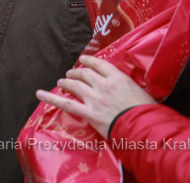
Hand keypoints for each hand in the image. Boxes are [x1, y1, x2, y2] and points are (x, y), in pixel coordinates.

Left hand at [36, 55, 154, 138]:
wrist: (145, 128)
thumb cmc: (149, 113)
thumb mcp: (143, 93)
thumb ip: (129, 88)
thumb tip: (127, 91)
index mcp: (119, 78)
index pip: (99, 64)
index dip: (88, 61)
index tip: (83, 61)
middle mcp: (104, 85)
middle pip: (84, 74)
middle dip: (76, 73)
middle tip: (70, 74)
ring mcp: (94, 98)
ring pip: (74, 86)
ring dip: (66, 83)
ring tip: (61, 82)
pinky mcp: (88, 113)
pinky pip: (66, 104)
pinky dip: (51, 98)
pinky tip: (40, 94)